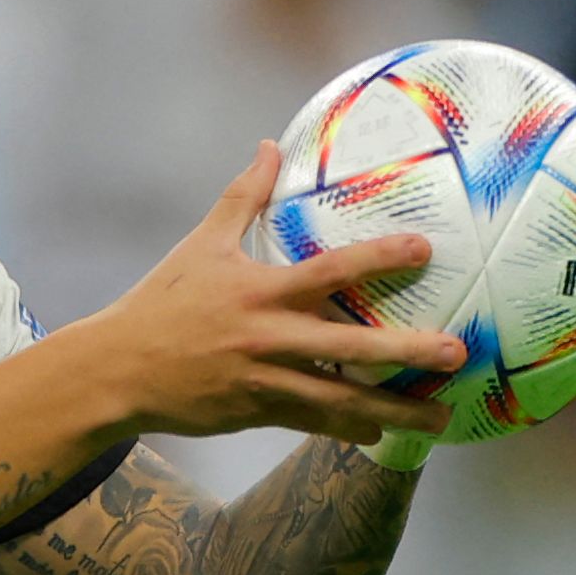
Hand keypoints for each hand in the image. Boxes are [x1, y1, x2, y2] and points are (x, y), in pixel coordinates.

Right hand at [71, 145, 465, 445]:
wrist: (119, 370)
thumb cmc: (162, 302)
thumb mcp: (202, 244)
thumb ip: (243, 196)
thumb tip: (268, 144)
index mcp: (261, 290)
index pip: (331, 271)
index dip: (379, 258)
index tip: (424, 249)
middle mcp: (269, 337)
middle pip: (349, 347)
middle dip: (405, 351)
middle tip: (456, 353)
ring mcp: (265, 380)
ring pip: (339, 399)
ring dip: (394, 409)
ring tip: (440, 417)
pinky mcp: (256, 412)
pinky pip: (313, 423)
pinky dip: (348, 427)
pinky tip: (383, 430)